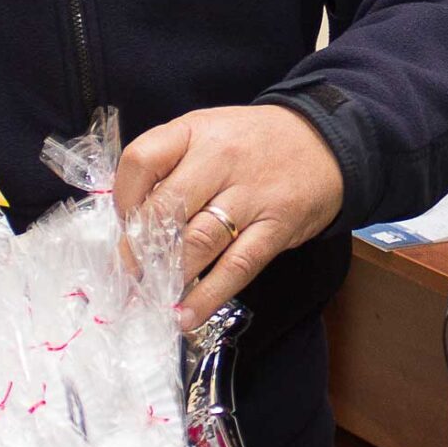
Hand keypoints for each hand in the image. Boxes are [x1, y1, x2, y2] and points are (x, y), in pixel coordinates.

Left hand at [112, 106, 343, 328]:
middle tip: (129, 272)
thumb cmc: (253, 143)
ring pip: (198, 241)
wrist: (325, 142)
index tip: (122, 223)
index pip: (142, 160)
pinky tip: (187, 314)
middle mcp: (221, 159)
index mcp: (195, 131)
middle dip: (139, 248)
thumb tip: (129, 220)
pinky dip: (208, 296)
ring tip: (151, 295)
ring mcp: (251, 194)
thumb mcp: (207, 133)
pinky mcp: (277, 227)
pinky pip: (237, 267)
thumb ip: (170, 166)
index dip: (123, 198)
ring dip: (169, 275)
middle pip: (167, 208)